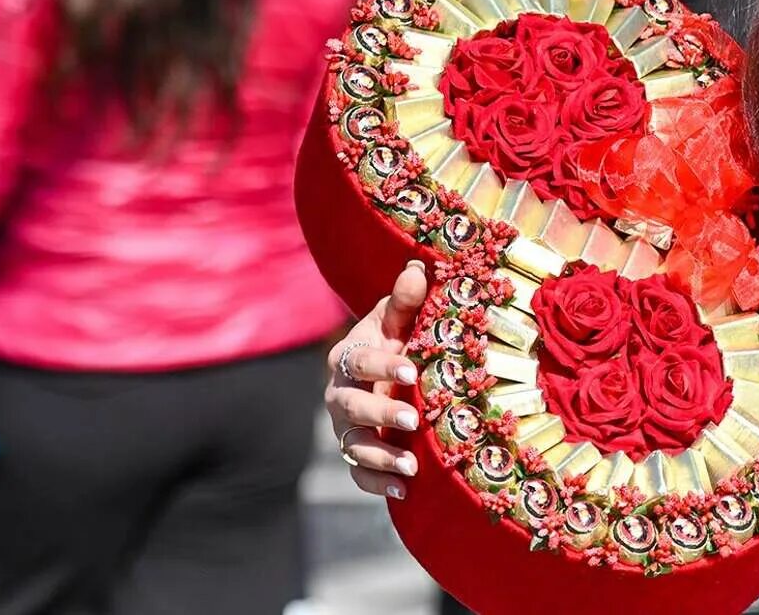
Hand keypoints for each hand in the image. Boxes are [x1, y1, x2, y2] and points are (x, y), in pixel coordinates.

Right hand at [324, 260, 429, 499]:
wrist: (382, 371)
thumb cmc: (394, 339)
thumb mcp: (397, 319)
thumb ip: (406, 300)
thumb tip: (419, 267)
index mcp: (349, 357)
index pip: (361, 360)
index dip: (384, 363)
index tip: (413, 368)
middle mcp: (339, 394)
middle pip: (353, 406)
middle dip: (381, 412)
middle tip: (413, 417)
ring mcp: (345, 427)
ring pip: (354, 444)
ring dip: (381, 456)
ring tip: (411, 466)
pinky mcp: (355, 453)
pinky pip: (358, 472)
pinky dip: (377, 483)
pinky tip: (403, 491)